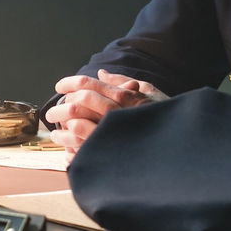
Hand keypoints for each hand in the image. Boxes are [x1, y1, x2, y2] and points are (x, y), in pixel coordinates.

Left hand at [44, 69, 163, 152]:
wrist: (179, 147)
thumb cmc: (165, 117)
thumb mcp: (150, 93)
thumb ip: (124, 82)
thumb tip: (101, 74)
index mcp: (124, 97)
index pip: (88, 85)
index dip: (69, 84)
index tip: (59, 88)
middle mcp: (117, 114)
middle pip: (78, 104)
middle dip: (60, 108)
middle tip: (52, 113)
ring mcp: (113, 136)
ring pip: (75, 128)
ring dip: (61, 131)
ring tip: (56, 133)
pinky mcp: (110, 157)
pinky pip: (81, 152)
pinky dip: (69, 150)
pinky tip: (66, 150)